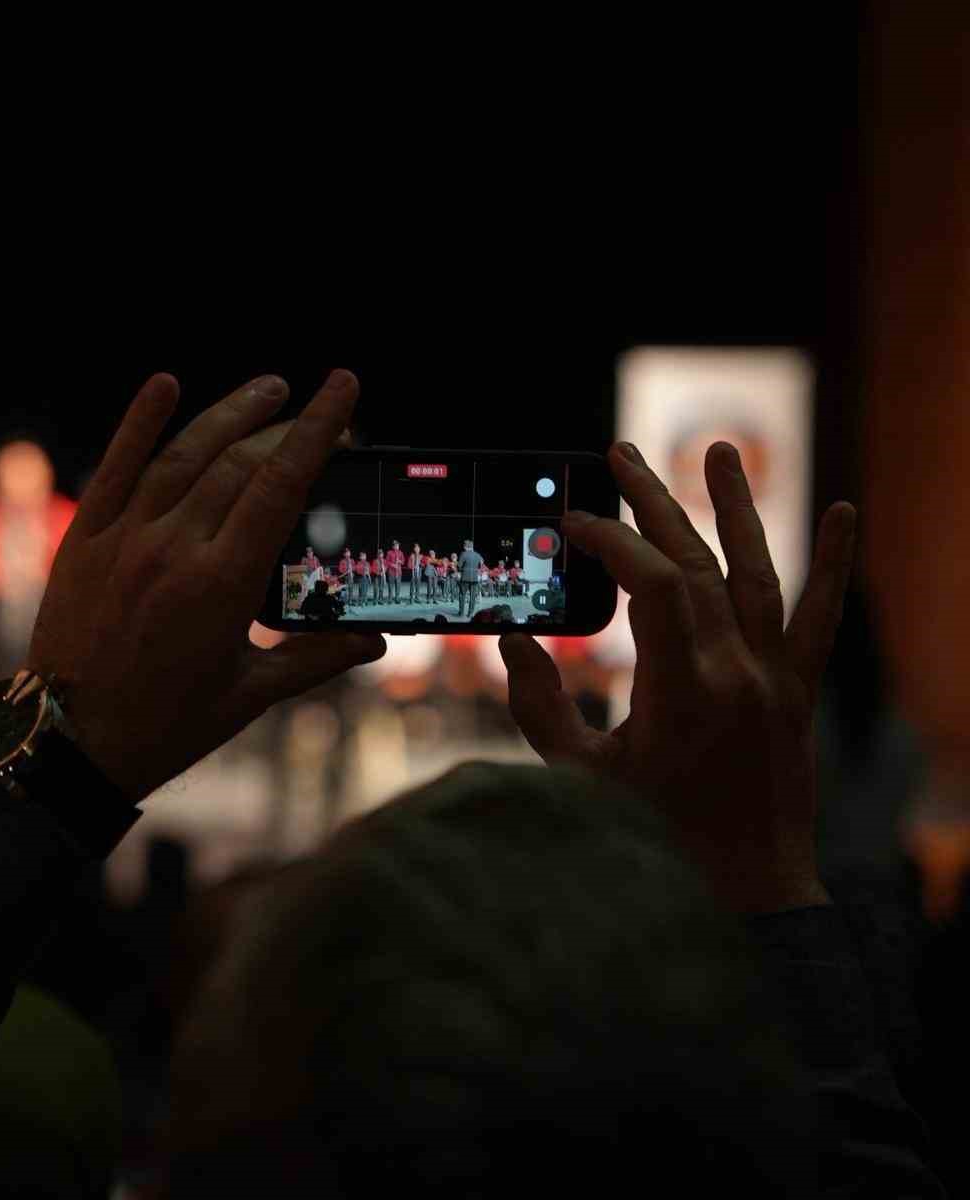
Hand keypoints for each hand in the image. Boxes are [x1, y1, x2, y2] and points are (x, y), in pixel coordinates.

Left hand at [28, 371, 385, 801]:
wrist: (67, 744)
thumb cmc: (164, 726)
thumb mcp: (248, 696)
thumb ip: (315, 658)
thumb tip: (375, 641)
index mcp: (221, 584)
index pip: (280, 484)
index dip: (318, 430)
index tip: (344, 389)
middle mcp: (172, 548)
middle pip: (239, 462)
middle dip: (286, 427)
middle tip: (317, 413)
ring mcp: (123, 539)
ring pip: (183, 455)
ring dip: (230, 413)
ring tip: (268, 389)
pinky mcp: (85, 540)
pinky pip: (115, 468)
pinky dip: (140, 422)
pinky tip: (166, 384)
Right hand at [500, 441, 857, 913]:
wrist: (747, 891)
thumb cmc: (653, 844)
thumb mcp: (578, 777)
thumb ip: (538, 706)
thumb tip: (514, 641)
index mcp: (685, 691)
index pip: (653, 585)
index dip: (611, 542)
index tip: (572, 523)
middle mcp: (739, 672)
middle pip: (697, 562)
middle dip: (653, 503)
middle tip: (618, 453)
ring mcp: (776, 679)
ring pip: (757, 572)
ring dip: (733, 508)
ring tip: (715, 451)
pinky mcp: (798, 693)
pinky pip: (820, 618)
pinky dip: (834, 564)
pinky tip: (844, 512)